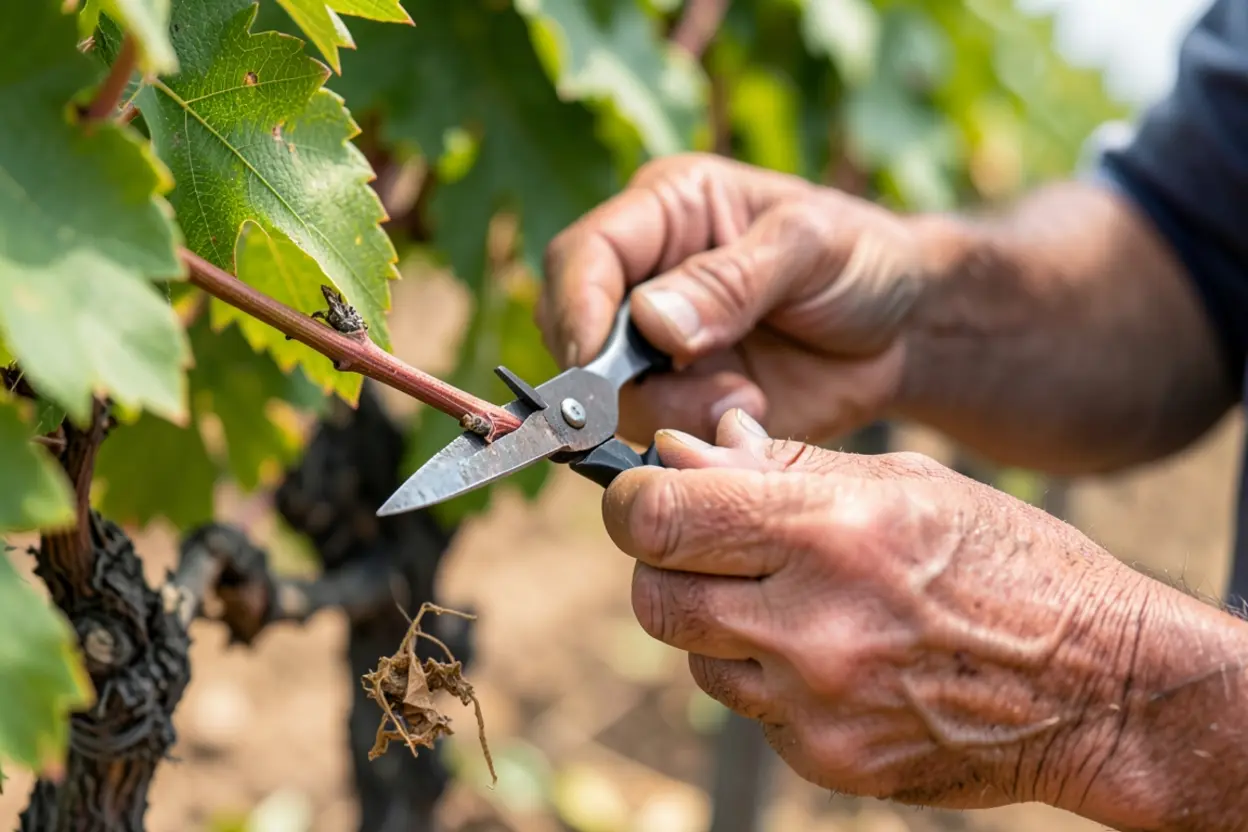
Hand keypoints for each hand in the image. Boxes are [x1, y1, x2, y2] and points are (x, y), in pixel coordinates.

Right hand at [538, 153, 927, 445]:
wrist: (907, 329)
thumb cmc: (862, 257)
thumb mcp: (810, 247)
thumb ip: (732, 279)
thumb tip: (651, 322)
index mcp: (665, 213)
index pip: (582, 256)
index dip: (576, 309)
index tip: (596, 364)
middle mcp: (646, 279)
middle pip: (576, 333)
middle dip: (616, 376)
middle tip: (683, 391)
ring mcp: (661, 348)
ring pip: (613, 395)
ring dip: (671, 410)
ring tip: (745, 399)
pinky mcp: (685, 400)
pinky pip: (657, 431)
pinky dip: (694, 434)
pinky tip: (752, 412)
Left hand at [602, 408, 1155, 812]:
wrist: (1097, 685)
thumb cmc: (1007, 562)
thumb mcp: (904, 483)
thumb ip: (780, 469)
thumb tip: (682, 455)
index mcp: (831, 531)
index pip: (663, 517)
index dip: (635, 501)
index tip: (647, 494)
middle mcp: (813, 624)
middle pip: (654, 597)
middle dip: (664, 565)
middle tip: (708, 547)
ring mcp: (816, 704)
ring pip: (695, 655)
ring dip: (717, 622)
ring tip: (794, 603)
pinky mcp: (825, 759)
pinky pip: (748, 709)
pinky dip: (766, 678)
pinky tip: (831, 657)